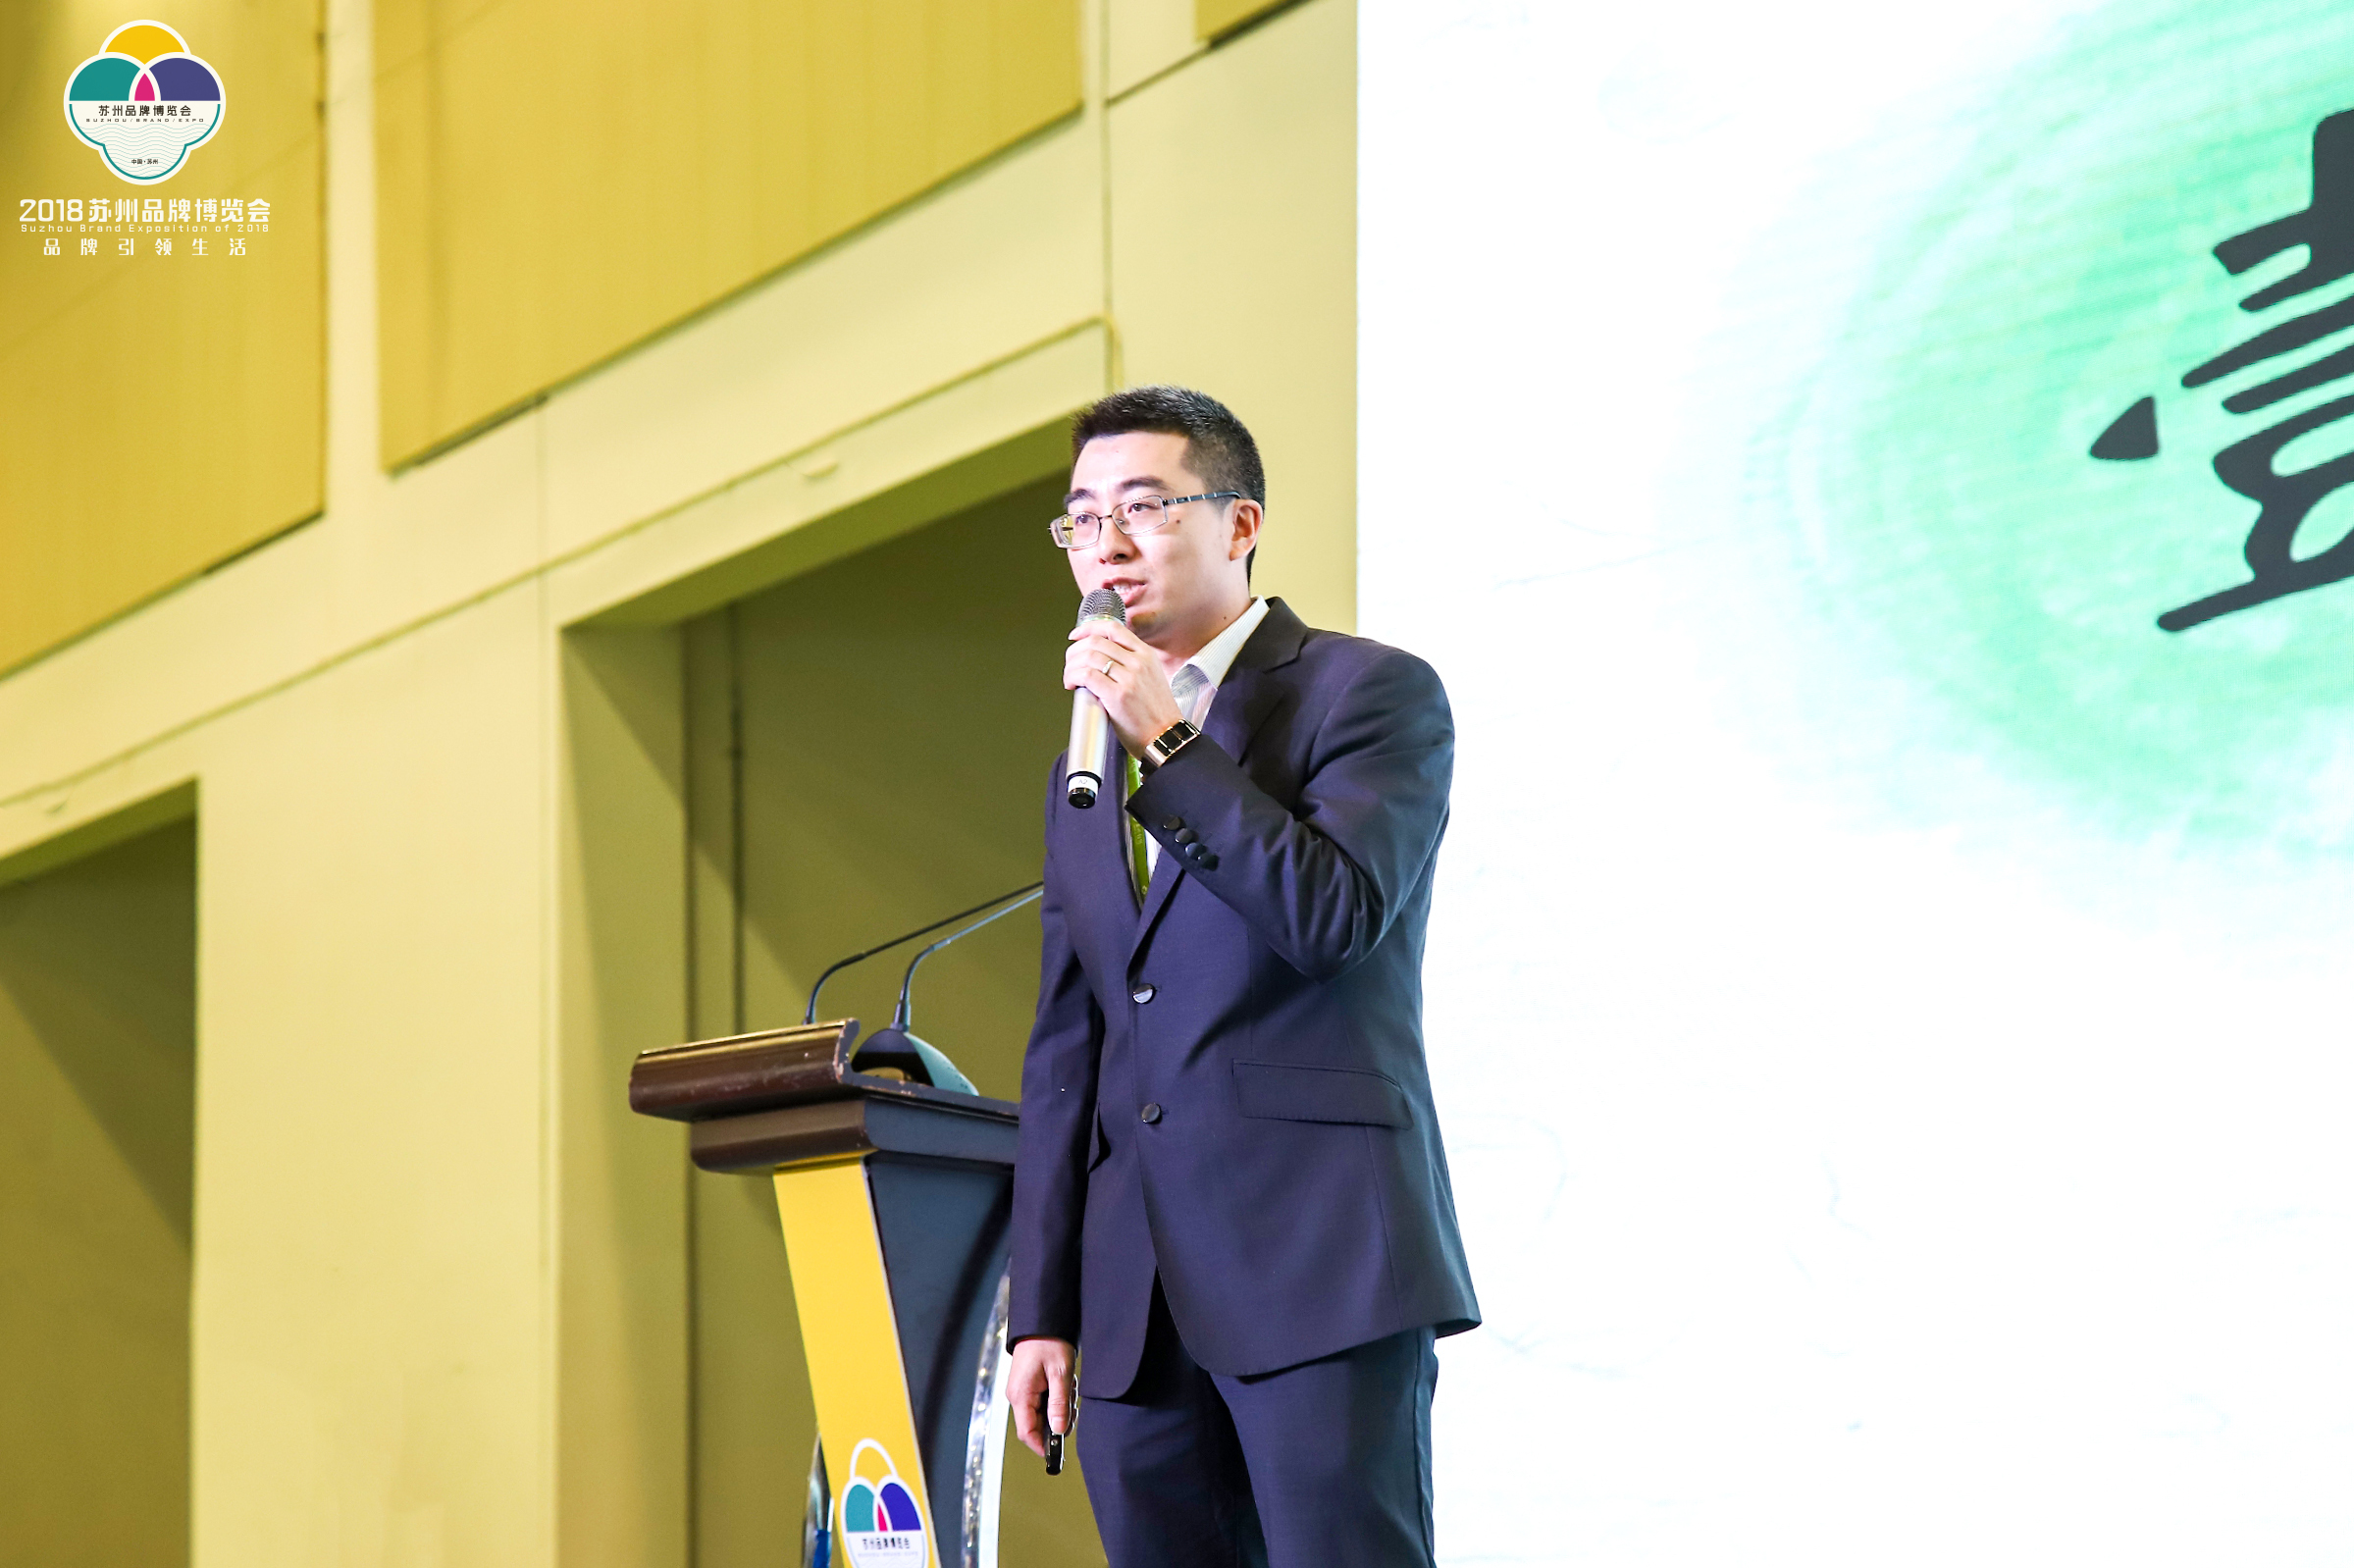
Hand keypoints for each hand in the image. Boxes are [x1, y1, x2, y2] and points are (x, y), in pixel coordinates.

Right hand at [1007, 1336, 1076, 1458]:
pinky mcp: (1028, 1386)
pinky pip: (1042, 1403)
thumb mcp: (1060, 1373)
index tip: (1058, 1454)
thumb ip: (1059, 1404)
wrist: (1042, 1321)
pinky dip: (1057, 1399)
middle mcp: (1017, 1396)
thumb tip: (1058, 1431)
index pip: (1027, 1433)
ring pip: (1042, 1414)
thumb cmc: (1049, 1342)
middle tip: (1072, 1407)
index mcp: (1020, 1395)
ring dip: (1060, 1408)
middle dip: (1057, 1422)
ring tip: (1070, 1389)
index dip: (1042, 1447)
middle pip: (1036, 1425)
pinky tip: (1065, 1385)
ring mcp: (1022, 1391)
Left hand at [1065, 621, 1182, 759]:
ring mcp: (1129, 678)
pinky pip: (1087, 675)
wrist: (1167, 737)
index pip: (1113, 628)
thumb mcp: (1151, 678)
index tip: (1076, 635)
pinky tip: (1072, 685)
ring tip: (1070, 678)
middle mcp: (1138, 662)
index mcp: (1147, 655)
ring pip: (1088, 657)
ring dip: (1071, 666)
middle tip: (1070, 663)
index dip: (1089, 628)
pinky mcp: (1118, 695)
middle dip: (1075, 651)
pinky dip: (1073, 677)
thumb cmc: (1157, 715)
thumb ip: (1131, 665)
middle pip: (1096, 641)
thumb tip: (1101, 661)